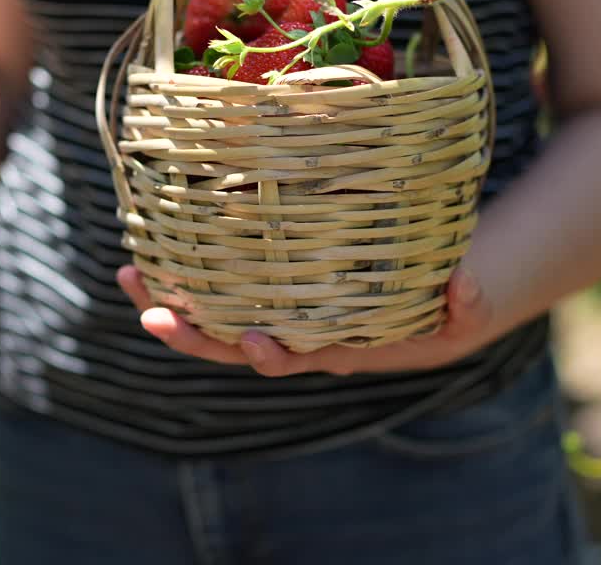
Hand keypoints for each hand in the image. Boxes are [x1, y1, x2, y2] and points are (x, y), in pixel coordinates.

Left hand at [117, 264, 499, 376]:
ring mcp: (287, 311)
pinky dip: (193, 267)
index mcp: (343, 346)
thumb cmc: (455, 303)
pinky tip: (158, 244)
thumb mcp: (469, 307)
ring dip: (175, 298)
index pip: (296, 357)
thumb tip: (464, 287)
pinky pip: (229, 282)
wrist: (445, 296)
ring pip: (222, 314)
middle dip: (194, 336)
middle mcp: (304, 336)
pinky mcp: (280, 283)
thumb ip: (468, 301)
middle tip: (154, 315)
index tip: (251, 340)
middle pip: (238, 345)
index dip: (270, 355)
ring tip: (132, 274)